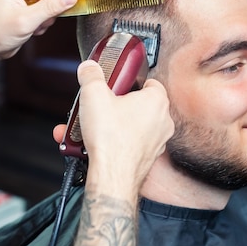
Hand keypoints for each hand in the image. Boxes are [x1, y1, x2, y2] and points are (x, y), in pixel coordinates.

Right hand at [74, 60, 174, 187]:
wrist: (112, 177)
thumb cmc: (111, 138)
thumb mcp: (93, 94)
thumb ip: (90, 75)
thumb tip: (89, 67)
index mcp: (156, 101)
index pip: (149, 82)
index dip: (130, 81)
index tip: (115, 84)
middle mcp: (162, 122)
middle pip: (136, 105)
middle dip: (113, 106)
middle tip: (97, 107)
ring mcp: (156, 142)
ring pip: (128, 127)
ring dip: (106, 126)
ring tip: (84, 128)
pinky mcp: (145, 159)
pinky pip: (125, 145)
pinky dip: (108, 144)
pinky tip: (87, 145)